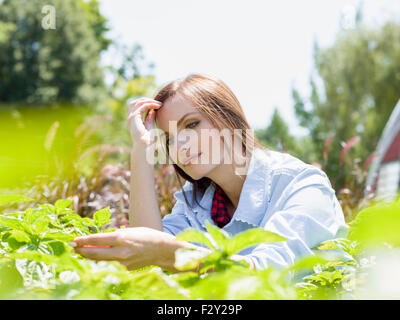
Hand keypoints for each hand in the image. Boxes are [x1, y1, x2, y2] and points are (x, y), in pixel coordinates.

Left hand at [70, 227, 188, 270]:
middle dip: (82, 251)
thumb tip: (101, 240)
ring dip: (91, 255)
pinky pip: (113, 262)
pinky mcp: (126, 268)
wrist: (163, 251)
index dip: (83, 240)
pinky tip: (107, 254)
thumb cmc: (148, 236)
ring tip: (82, 251)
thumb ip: (116, 236)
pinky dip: (108, 258)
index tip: (74, 240)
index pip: (97, 240)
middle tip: (72, 247)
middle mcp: (121, 251)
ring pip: (102, 259)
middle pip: (95, 253)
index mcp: (122, 238)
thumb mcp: (131, 231)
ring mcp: (123, 262)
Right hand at [126, 97, 161, 145]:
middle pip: (135, 102)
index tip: (157, 106)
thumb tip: (152, 112)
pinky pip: (142, 106)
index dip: (146, 104)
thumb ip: (150, 119)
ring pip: (138, 102)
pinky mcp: (134, 117)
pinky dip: (150, 104)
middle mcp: (131, 119)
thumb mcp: (150, 127)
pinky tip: (157, 106)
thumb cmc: (148, 141)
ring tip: (158, 104)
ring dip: (149, 101)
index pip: (137, 107)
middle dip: (146, 100)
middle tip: (157, 103)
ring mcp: (131, 118)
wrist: (144, 146)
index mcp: (133, 121)